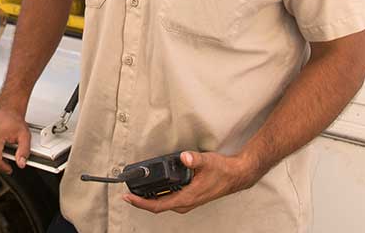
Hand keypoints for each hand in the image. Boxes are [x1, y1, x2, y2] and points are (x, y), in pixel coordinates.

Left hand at [124, 151, 258, 213]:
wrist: (236, 176)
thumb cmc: (223, 171)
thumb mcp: (207, 162)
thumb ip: (194, 159)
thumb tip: (184, 157)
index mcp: (187, 198)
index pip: (158, 205)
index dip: (140, 203)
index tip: (128, 197)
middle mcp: (186, 202)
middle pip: (157, 206)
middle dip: (141, 200)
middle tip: (128, 191)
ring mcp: (188, 201)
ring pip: (163, 203)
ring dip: (149, 198)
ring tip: (136, 190)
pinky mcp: (189, 197)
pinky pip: (169, 199)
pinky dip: (159, 195)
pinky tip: (154, 187)